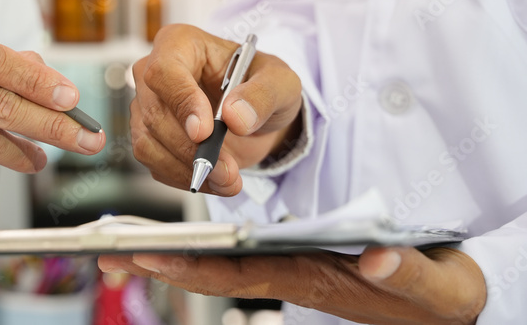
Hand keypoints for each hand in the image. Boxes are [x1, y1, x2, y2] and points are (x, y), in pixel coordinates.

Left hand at [98, 245, 486, 324]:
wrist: (445, 305)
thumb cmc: (436, 295)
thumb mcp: (436, 284)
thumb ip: (408, 272)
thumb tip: (377, 256)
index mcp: (311, 278)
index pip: (239, 274)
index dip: (190, 268)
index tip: (146, 257)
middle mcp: (288, 275)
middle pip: (212, 271)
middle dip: (158, 263)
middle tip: (106, 253)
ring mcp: (286, 269)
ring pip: (218, 264)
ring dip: (168, 256)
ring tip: (120, 247)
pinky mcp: (293, 261)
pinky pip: (237, 256)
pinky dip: (199, 250)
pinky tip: (171, 245)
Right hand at [131, 24, 301, 195]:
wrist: (256, 113)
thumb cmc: (262, 85)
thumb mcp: (279, 82)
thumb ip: (262, 95)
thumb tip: (235, 117)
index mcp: (180, 43)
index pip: (165, 71)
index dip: (182, 102)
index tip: (205, 132)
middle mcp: (155, 71)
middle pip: (155, 112)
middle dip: (191, 148)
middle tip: (227, 169)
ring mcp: (147, 105)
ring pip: (149, 141)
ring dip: (187, 168)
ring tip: (226, 180)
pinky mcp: (148, 135)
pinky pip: (154, 162)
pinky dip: (183, 177)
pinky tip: (212, 179)